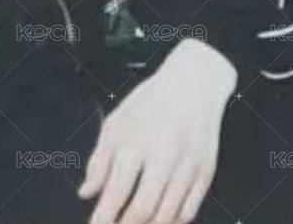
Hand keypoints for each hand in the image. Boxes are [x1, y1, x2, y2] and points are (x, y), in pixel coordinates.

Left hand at [78, 38, 236, 223]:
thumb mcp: (117, 121)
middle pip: (142, 209)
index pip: (116, 191)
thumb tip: (86, 194)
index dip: (103, 218)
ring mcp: (188, 164)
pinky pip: (189, 210)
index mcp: (135, 140)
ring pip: (167, 215)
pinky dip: (173, 221)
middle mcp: (163, 153)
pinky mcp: (206, 169)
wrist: (194, 81)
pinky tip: (160, 219)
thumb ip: (99, 160)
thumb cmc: (150, 102)